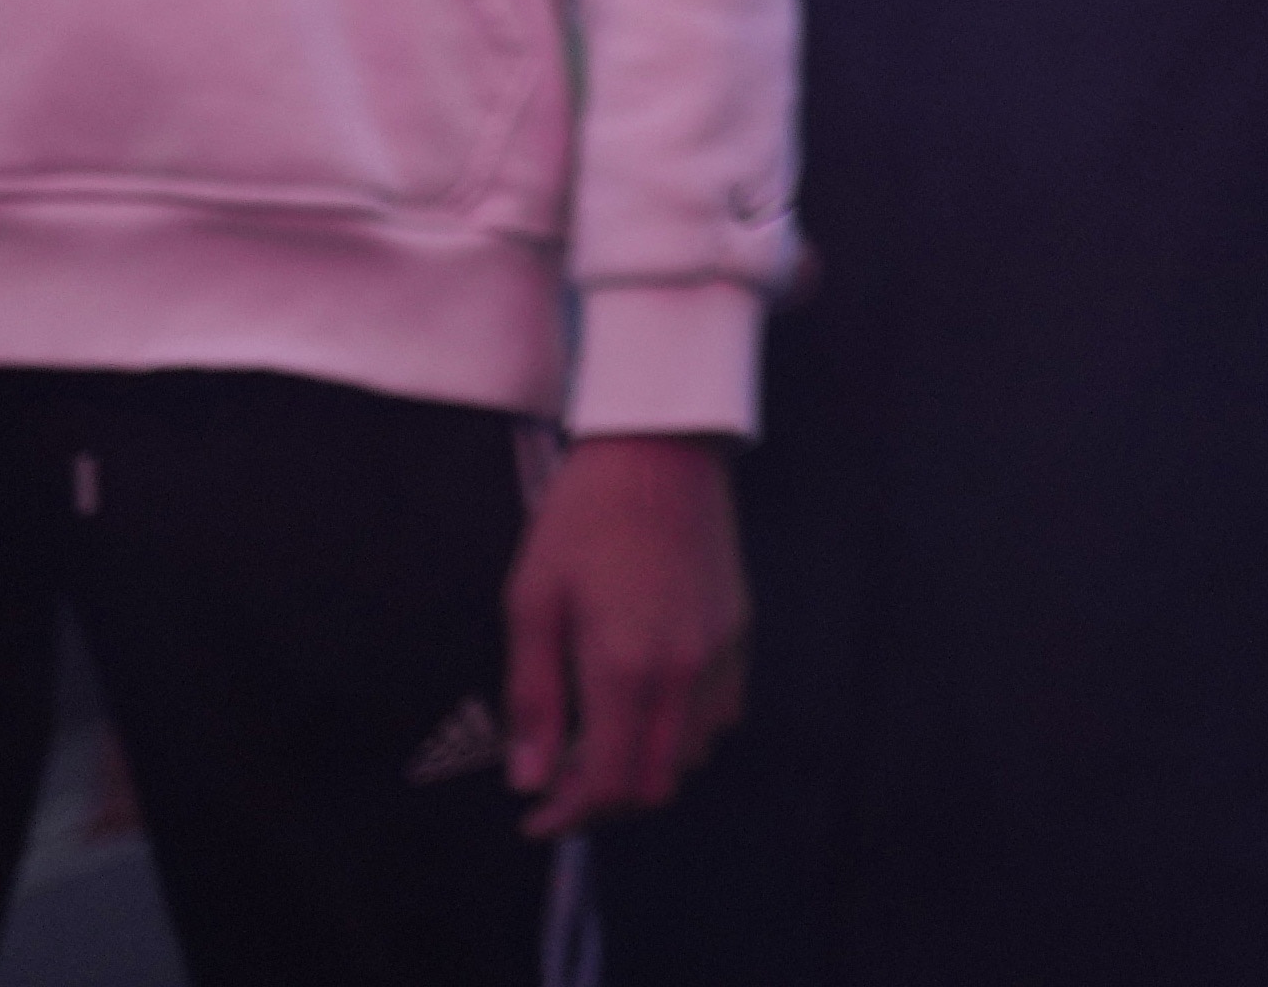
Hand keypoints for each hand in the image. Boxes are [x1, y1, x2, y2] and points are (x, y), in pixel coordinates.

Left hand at [500, 430, 747, 834]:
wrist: (660, 447)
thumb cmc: (582, 520)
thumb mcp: (532, 603)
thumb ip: (532, 698)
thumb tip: (528, 779)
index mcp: (626, 666)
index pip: (606, 783)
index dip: (567, 817)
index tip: (534, 818)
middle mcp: (685, 670)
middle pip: (655, 784)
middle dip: (604, 803)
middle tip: (560, 786)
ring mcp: (720, 651)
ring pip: (691, 754)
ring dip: (643, 768)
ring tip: (597, 744)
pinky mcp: (739, 630)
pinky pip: (720, 714)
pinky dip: (681, 733)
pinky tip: (643, 705)